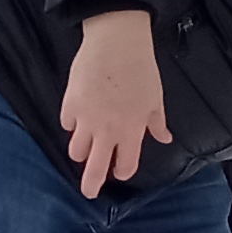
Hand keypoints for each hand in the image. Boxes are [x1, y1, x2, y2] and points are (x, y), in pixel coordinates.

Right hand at [60, 9, 168, 195]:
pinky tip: (79, 117)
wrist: (116, 41)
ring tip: (86, 146)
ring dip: (81, 152)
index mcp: (131, 130)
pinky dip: (72, 124)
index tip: (120, 170)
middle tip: (89, 191)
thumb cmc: (141, 68)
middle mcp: (106, 130)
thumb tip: (165, 138)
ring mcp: (85, 118)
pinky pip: (67, 124)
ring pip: (76, 150)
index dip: (122, 171)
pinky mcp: (70, 104)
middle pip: (94, 169)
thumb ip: (157, 122)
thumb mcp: (156, 97)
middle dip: (91, 185)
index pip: (124, 165)